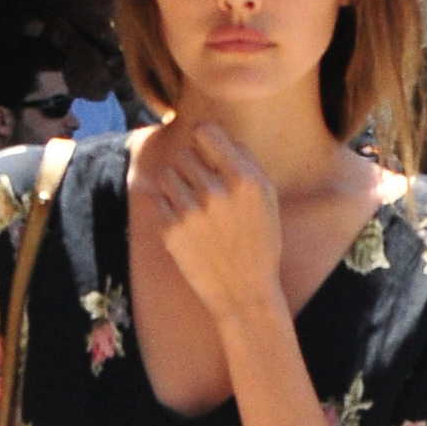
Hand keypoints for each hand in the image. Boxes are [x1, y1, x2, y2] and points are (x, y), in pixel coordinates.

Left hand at [153, 123, 282, 326]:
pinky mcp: (171, 231)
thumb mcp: (267, 199)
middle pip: (184, 153)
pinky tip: (188, 224)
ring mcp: (190, 212)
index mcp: (244, 179)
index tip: (206, 150)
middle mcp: (215, 192)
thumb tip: (214, 134)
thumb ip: (244, 162)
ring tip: (194, 205)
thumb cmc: (259, 244)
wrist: (244, 294)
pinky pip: (160, 200)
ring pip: (168, 174)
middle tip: (203, 187)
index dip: (203, 139)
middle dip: (192, 166)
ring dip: (178, 185)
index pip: (205, 131)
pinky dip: (170, 208)